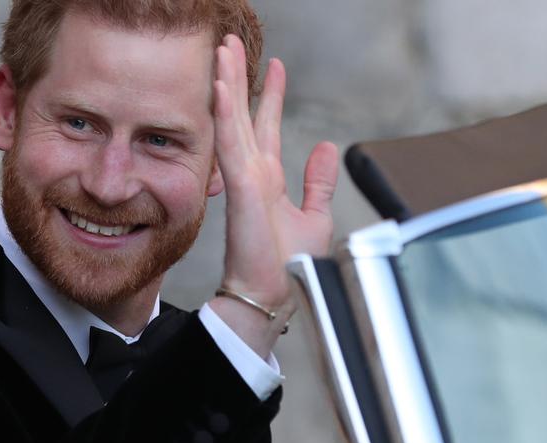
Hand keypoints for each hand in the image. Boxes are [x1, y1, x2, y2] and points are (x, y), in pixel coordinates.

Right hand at [212, 35, 338, 354]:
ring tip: (222, 50)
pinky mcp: (241, 189)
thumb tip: (326, 148)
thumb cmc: (288, 268)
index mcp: (268, 180)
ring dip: (226, 84)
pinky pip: (230, 144)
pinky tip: (220, 87)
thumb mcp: (314, 216)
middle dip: (238, 77)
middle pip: (242, 115)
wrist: (273, 297)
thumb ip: (318, 182)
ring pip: (232, 121)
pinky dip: (224, 114)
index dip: (270, 94)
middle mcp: (252, 175)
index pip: (266, 127)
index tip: (274, 65)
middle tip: (231, 42)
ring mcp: (243, 180)